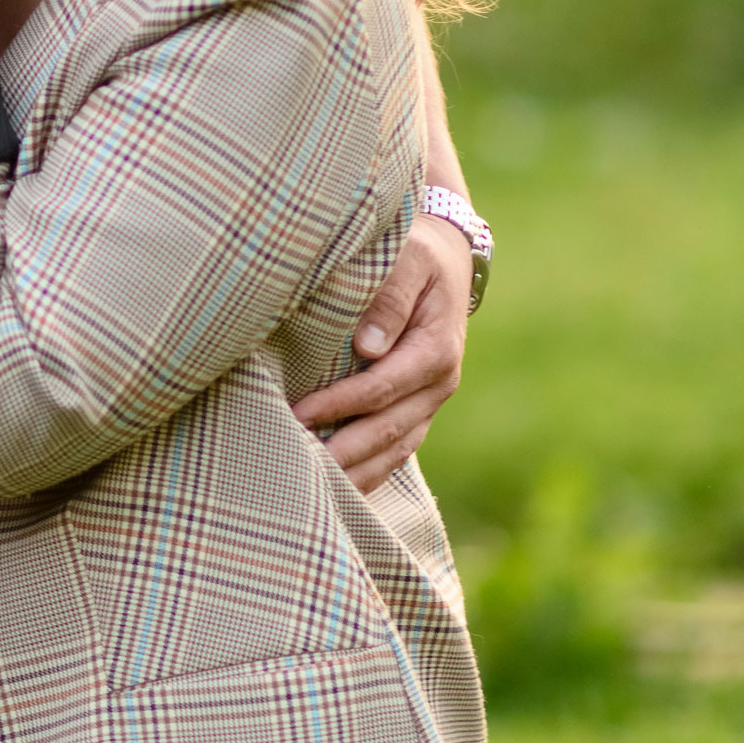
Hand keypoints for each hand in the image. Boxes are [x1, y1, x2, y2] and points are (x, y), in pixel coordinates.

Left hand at [291, 213, 473, 494]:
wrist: (447, 261)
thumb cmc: (417, 253)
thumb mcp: (409, 259)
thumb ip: (390, 296)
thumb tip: (368, 346)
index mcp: (436, 350)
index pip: (383, 387)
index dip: (341, 403)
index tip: (299, 414)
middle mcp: (438, 385)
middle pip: (387, 430)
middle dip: (342, 451)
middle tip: (296, 463)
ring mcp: (430, 404)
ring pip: (393, 451)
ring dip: (354, 471)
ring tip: (311, 487)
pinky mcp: (418, 412)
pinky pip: (395, 452)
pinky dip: (367, 472)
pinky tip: (335, 489)